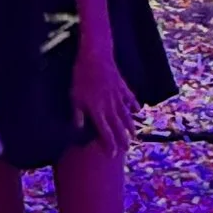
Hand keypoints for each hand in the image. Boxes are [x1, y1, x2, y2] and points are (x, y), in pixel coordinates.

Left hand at [71, 36, 138, 152]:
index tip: (112, 154)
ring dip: (130, 126)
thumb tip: (78, 129)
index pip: (105, 132)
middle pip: (118, 126)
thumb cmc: (81, 77)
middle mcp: (110, 106)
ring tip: (134, 135)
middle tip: (127, 149)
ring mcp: (118, 97)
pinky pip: (130, 98)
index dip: (109, 144)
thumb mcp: (74, 96)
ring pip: (126, 115)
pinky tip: (138, 110)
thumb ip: (77, 114)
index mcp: (97, 110)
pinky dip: (134, 105)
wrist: (95, 57)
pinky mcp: (122, 87)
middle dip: (123, 139)